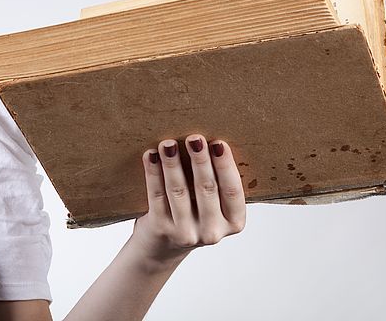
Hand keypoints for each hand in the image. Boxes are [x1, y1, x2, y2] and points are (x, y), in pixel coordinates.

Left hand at [130, 135, 246, 266]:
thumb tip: (206, 141)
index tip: (219, 143)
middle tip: (194, 137)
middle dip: (200, 160)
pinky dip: (153, 173)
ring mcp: (186, 233)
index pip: (232, 191)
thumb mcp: (212, 205)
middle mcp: (212, 232)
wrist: (162, 247)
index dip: (226, 166)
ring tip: (168, 144)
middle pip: (206, 189)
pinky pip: (156, 195)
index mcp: (234, 222)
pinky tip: (151, 156)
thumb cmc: (193, 214)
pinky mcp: (161, 229)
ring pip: (179, 191)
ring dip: (173, 164)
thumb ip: (215, 182)